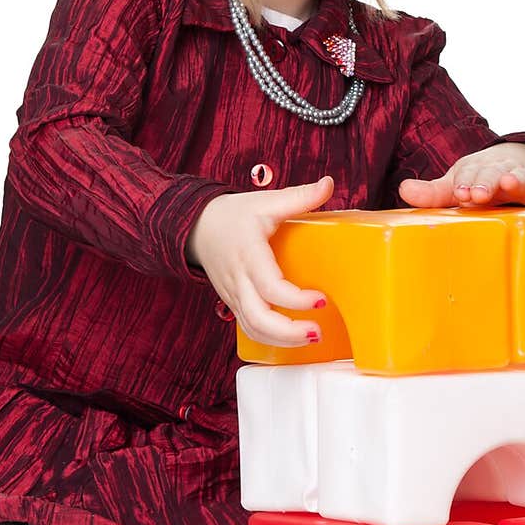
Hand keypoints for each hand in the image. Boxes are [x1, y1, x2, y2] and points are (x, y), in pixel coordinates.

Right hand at [186, 176, 333, 346]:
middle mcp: (238, 279)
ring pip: (253, 328)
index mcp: (248, 253)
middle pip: (258, 318)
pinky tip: (293, 338)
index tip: (320, 299)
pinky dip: (271, 339)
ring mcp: (234, 294)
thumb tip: (328, 184)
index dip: (295, 299)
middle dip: (288, 332)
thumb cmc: (233, 215)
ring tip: (312, 337)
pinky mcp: (233, 303)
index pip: (270, 286)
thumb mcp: (265, 202)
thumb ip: (299, 196)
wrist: (196, 227)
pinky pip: (250, 327)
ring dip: (282, 340)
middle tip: (316, 331)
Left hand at [397, 143, 524, 208]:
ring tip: (509, 183)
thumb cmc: (482, 179)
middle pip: (490, 174)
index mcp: (474, 171)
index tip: (460, 193)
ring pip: (518, 178)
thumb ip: (433, 193)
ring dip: (513, 180)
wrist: (520, 161)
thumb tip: (403, 190)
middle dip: (484, 183)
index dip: (464, 182)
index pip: (467, 175)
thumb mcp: (458, 184)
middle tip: (476, 195)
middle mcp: (497, 171)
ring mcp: (521, 177)